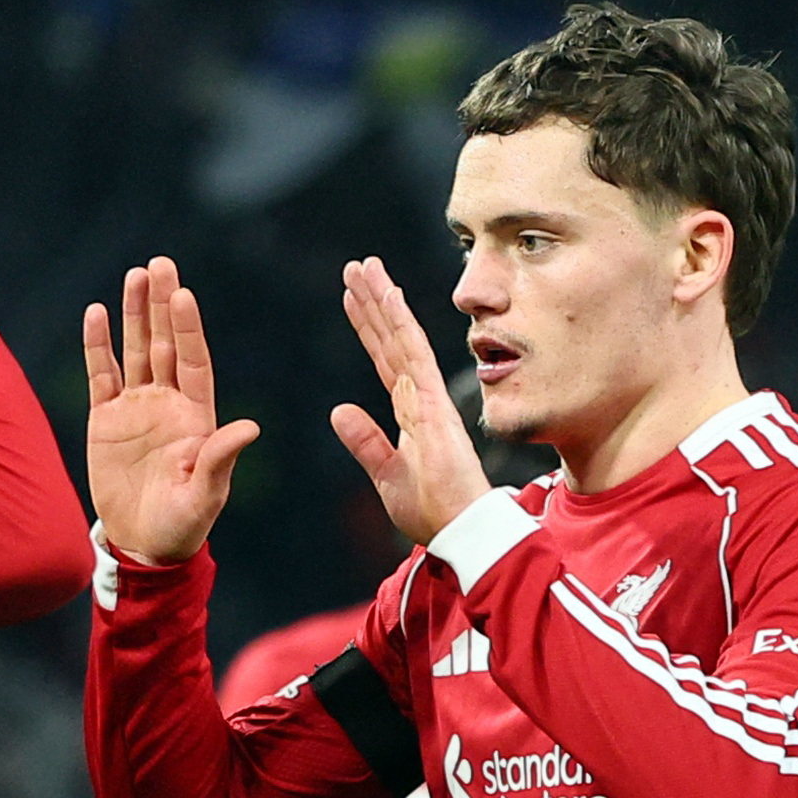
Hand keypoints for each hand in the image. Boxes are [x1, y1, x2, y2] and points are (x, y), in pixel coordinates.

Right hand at [83, 258, 261, 561]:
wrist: (144, 543)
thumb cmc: (183, 524)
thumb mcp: (206, 494)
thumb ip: (220, 459)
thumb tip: (250, 428)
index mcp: (197, 415)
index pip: (192, 361)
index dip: (187, 329)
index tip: (184, 295)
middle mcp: (167, 402)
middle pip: (164, 343)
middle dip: (162, 305)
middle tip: (160, 264)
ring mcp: (136, 407)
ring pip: (135, 350)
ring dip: (135, 314)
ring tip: (135, 275)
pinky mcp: (105, 419)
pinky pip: (101, 375)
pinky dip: (98, 345)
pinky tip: (97, 313)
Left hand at [329, 255, 491, 547]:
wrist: (460, 531)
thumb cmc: (432, 511)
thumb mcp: (386, 475)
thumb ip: (365, 441)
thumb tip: (337, 411)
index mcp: (410, 412)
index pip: (384, 360)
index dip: (368, 329)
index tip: (353, 299)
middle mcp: (420, 397)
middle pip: (391, 340)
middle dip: (373, 302)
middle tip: (357, 267)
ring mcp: (429, 397)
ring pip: (401, 337)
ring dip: (382, 301)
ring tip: (365, 268)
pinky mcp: (434, 403)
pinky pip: (414, 355)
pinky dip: (400, 323)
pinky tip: (389, 295)